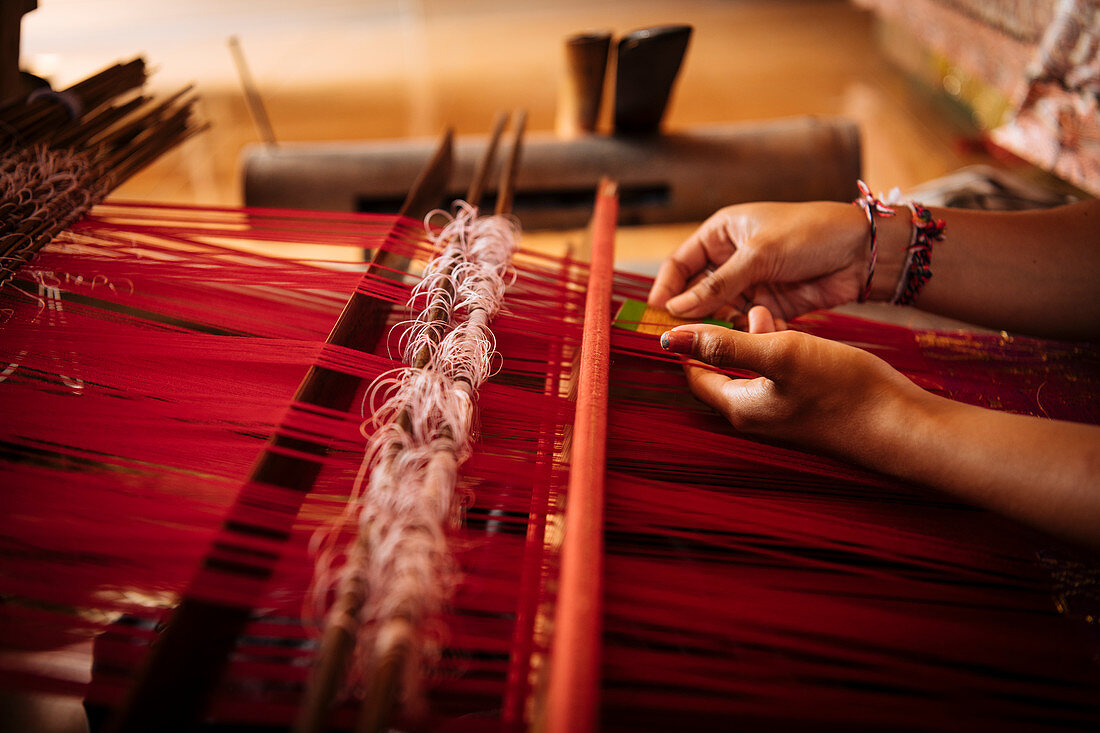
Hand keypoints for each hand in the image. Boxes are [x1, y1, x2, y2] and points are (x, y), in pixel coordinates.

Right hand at [648, 201, 871, 320]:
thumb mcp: (758, 255)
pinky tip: (741, 337)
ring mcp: (750, 284)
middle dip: (689, 313)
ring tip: (717, 335)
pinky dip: (740, 332)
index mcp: (721, 234)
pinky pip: (743, 324)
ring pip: (718, 312)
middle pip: (695, 292)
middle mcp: (731, 260)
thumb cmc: (811, 232)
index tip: (656, 314)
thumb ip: (717, 285)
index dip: (666, 288)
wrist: (862, 250)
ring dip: (717, 324)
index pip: (680, 263)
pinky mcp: (769, 306)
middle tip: (679, 335)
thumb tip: (677, 310)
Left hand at [661, 311, 924, 458]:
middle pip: (723, 369)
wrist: (902, 425)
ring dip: (756, 339)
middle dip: (727, 335)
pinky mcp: (807, 408)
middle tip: (740, 305)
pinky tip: (798, 333)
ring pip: (753, 369)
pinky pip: (779, 374)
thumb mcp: (779, 354)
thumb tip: (670, 339)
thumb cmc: (843, 389)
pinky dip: (780, 350)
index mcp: (739, 406)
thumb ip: (725, 345)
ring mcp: (782, 415)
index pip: (694, 374)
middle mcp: (755, 416)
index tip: (699, 308)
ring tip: (768, 312)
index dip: (691, 341)